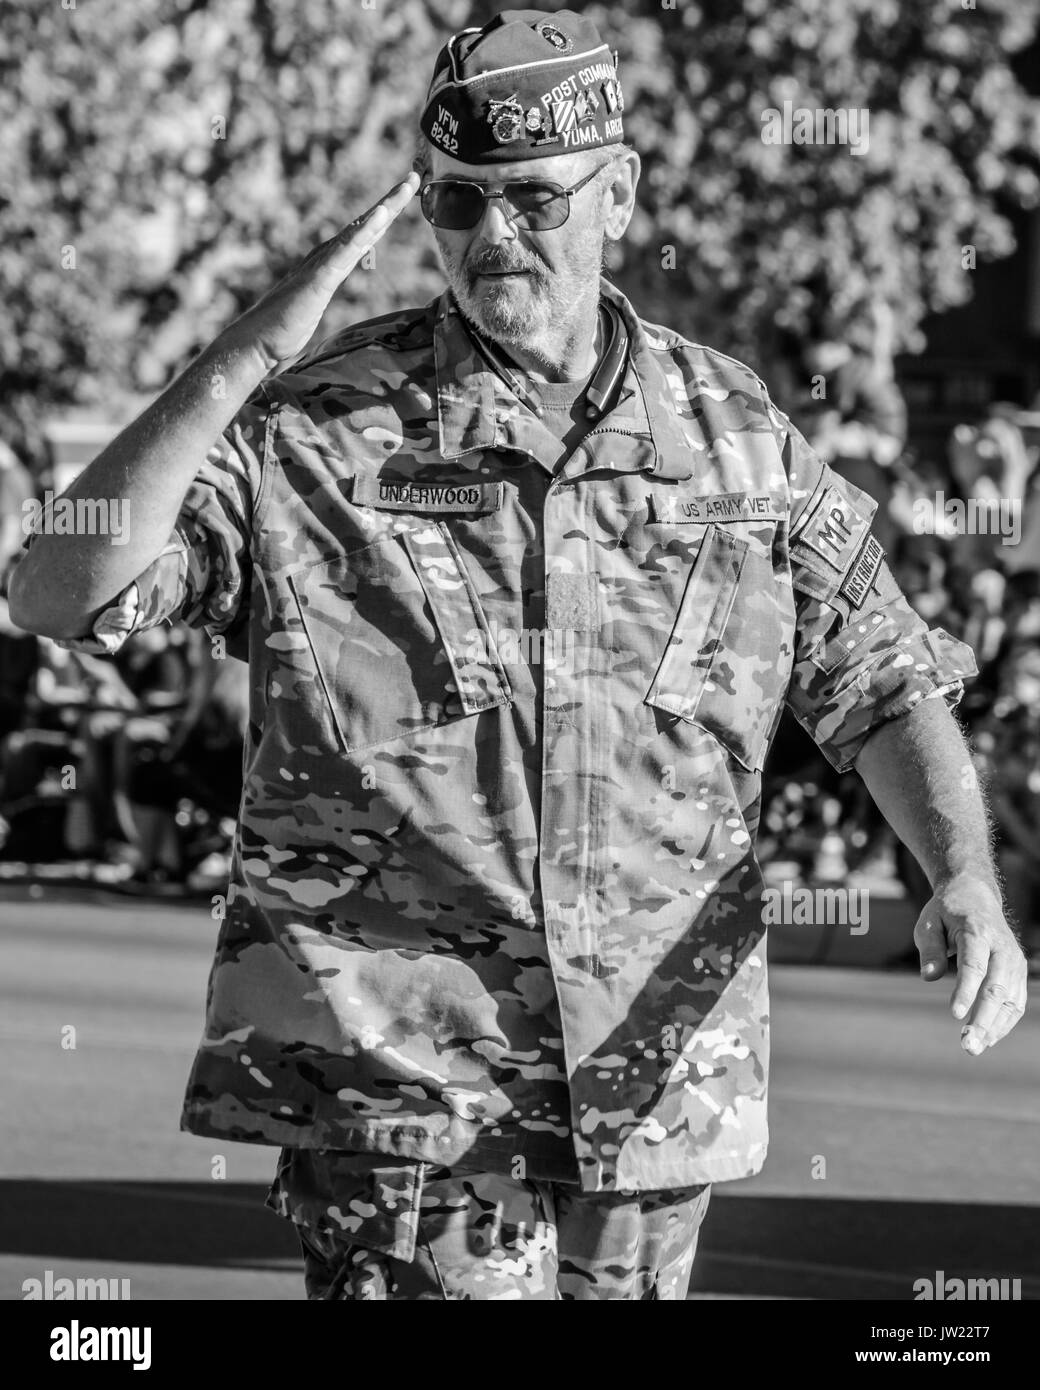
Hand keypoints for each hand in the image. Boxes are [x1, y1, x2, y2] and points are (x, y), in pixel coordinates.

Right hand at [219, 171, 420, 373]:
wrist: (256, 341)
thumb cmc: (280, 330)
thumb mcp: (310, 309)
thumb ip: (318, 295)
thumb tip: (318, 295)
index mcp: (328, 265)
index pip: (361, 236)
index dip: (383, 217)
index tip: (403, 199)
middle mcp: (325, 257)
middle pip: (364, 225)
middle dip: (390, 202)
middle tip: (413, 177)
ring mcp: (323, 264)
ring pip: (360, 229)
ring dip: (385, 207)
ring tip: (407, 185)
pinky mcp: (320, 277)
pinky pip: (347, 249)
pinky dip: (365, 229)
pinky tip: (382, 213)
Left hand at [914, 873, 1026, 1053]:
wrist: (976, 896)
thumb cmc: (946, 912)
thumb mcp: (928, 922)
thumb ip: (929, 949)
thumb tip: (929, 976)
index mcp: (977, 930)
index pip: (974, 964)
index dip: (966, 991)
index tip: (955, 1015)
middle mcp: (1002, 947)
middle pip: (996, 987)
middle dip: (982, 1019)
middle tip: (966, 1046)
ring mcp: (1014, 961)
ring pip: (1009, 1000)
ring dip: (993, 1027)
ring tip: (972, 1048)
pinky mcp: (1018, 972)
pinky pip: (1015, 1002)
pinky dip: (1003, 1023)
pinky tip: (986, 1039)